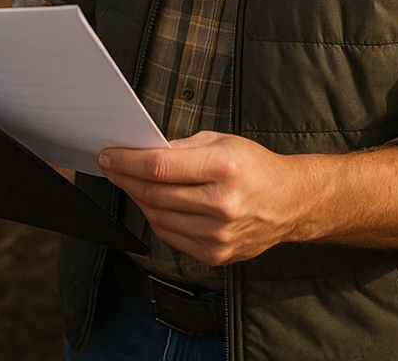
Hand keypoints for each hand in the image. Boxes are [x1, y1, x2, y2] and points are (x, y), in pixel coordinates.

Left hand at [98, 130, 296, 266]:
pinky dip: (156, 218)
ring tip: (131, 183)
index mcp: (224, 168)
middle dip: (125, 178)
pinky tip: (154, 203)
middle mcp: (221, 204)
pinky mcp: (215, 255)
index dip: (127, 162)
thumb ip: (181, 147)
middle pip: (154, 194)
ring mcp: (218, 235)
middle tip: (111, 167)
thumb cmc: (254, 166)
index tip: (109, 156)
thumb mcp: (221, 141)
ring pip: (158, 217)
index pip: (160, 167)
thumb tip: (143, 151)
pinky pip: (171, 236)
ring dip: (138, 199)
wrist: (289, 203)